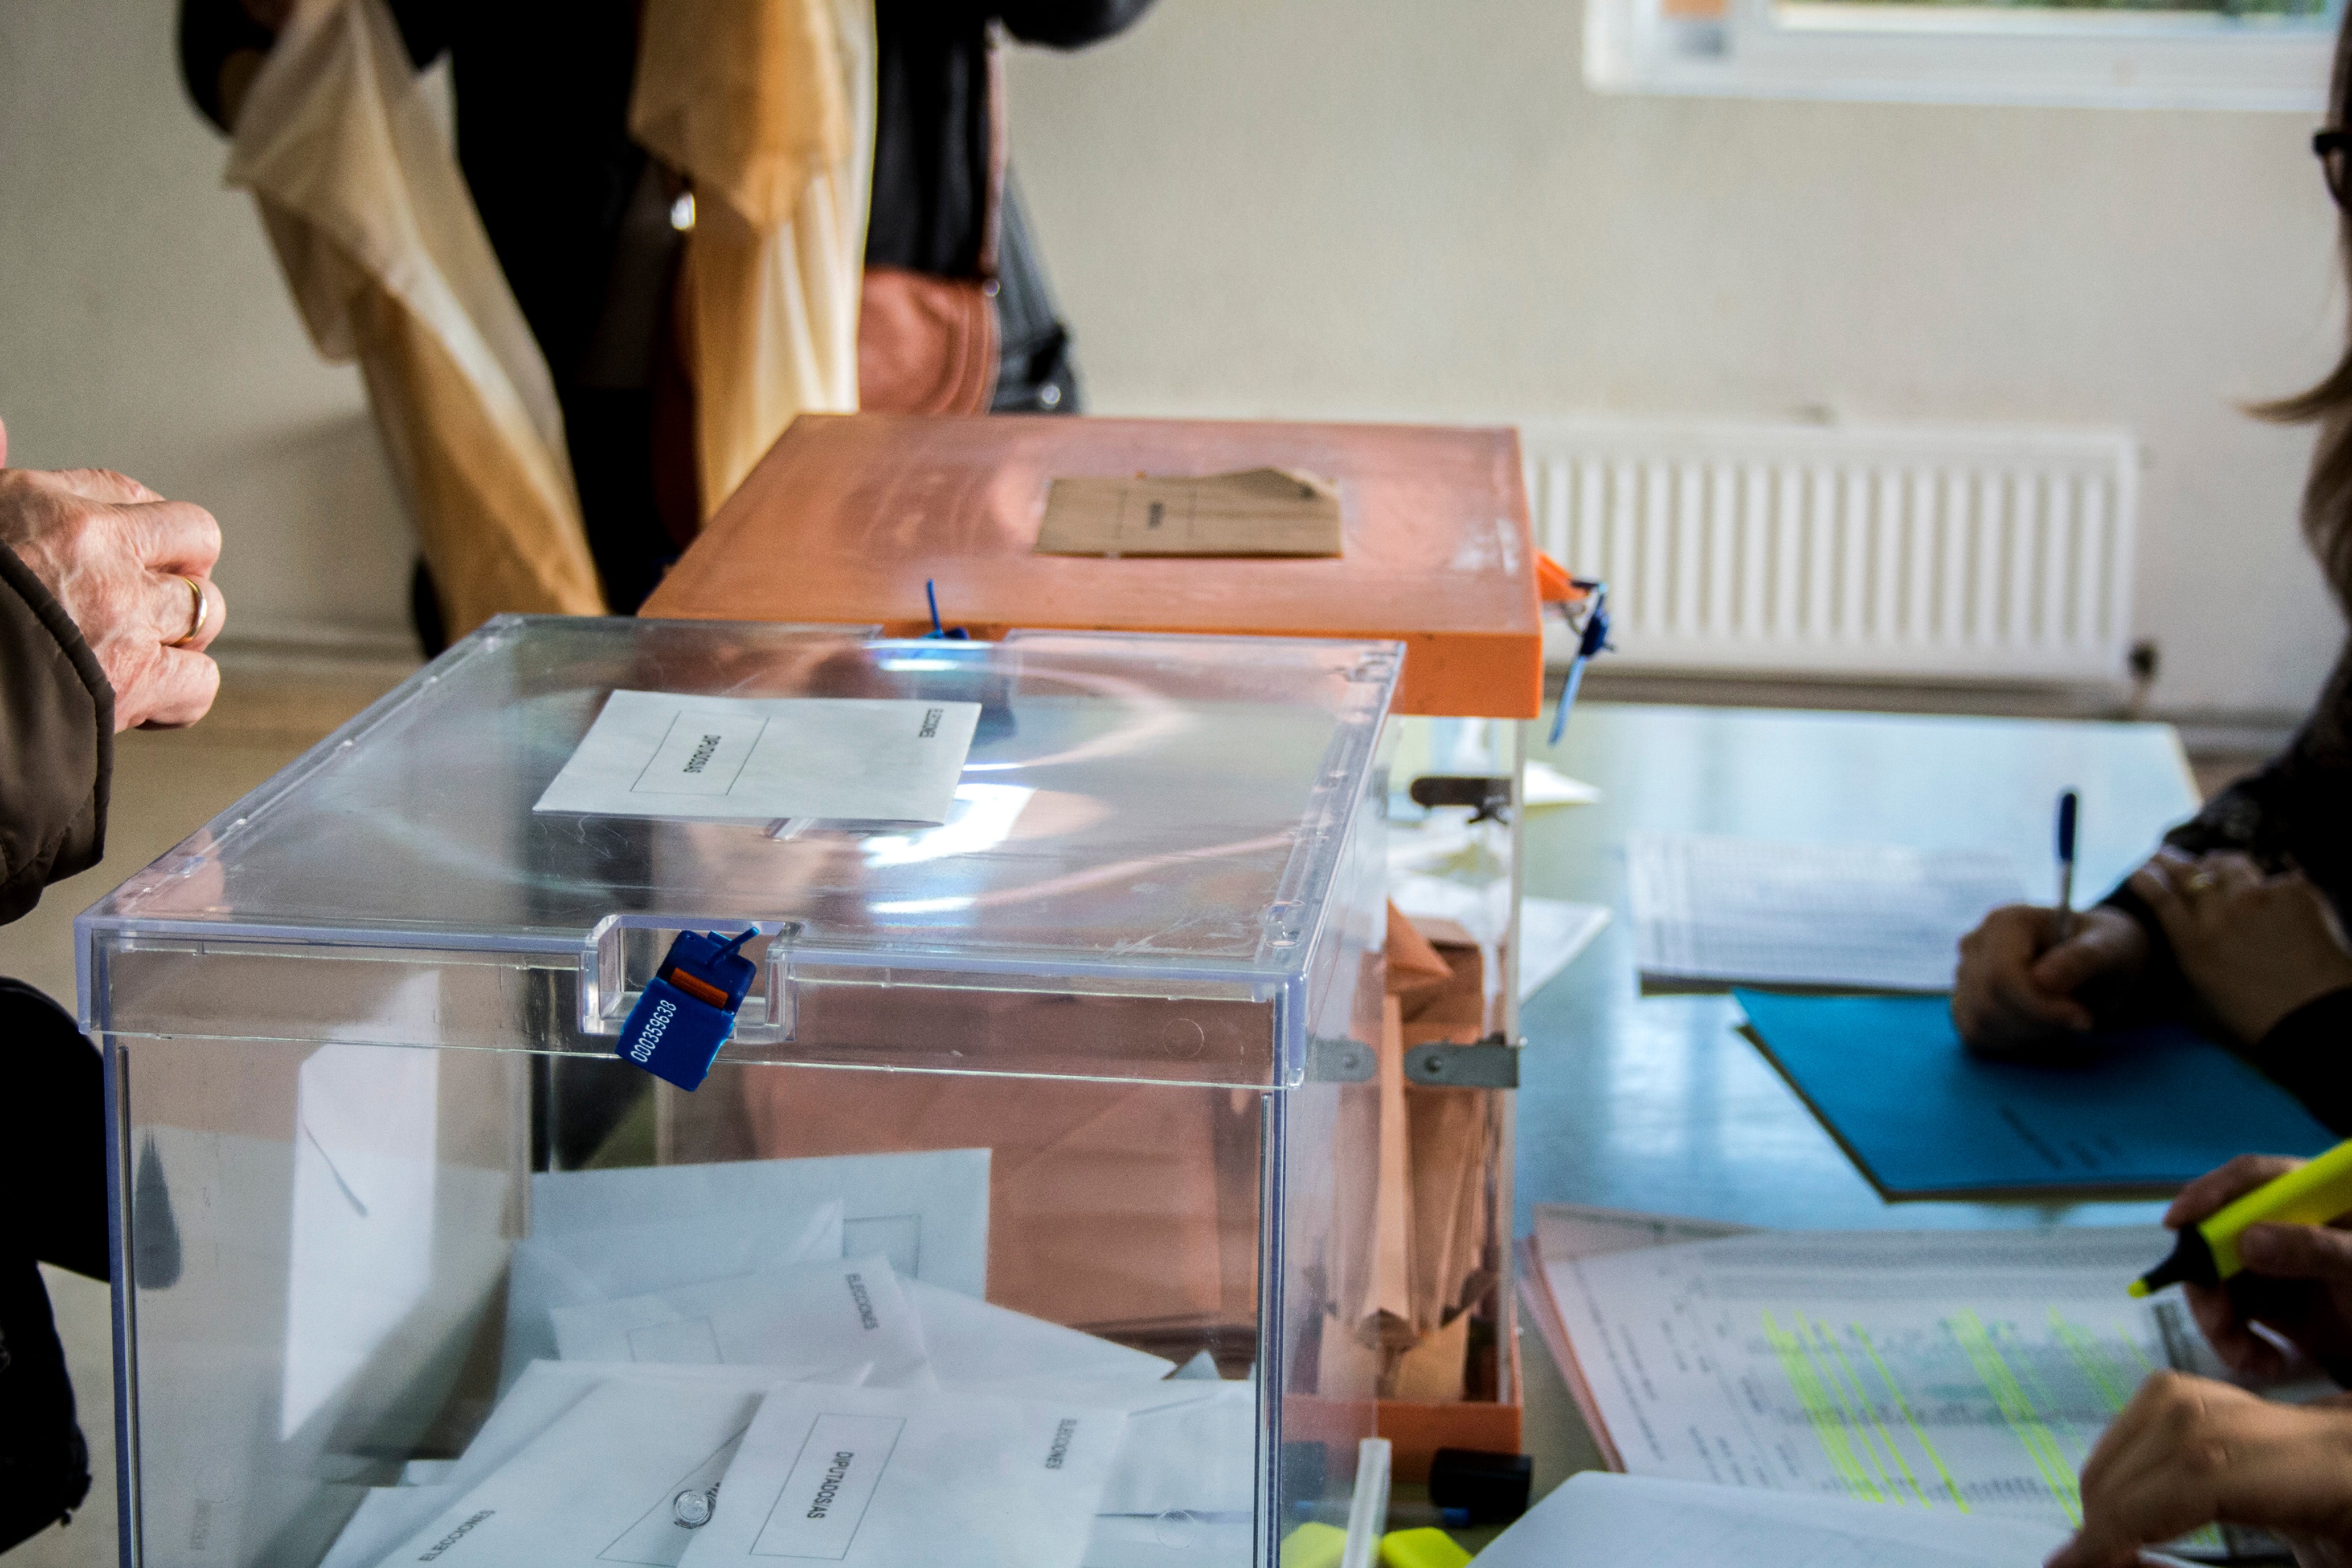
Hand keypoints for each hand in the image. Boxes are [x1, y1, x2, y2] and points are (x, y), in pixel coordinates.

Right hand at [0, 419, 225, 729]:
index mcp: (42, 504)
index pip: (123, 489)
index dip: (134, 522)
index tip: (125, 548)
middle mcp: (95, 548)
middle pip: (193, 537)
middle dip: (180, 569)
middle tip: (151, 597)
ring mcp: (124, 613)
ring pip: (204, 607)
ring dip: (183, 631)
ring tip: (146, 648)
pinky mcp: (139, 678)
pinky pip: (200, 680)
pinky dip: (182, 695)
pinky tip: (150, 700)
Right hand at [1953, 903, 2147, 1052]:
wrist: (2093, 960)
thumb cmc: (2103, 949)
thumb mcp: (2110, 948)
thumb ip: (2082, 959)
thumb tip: (2043, 980)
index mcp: (2005, 922)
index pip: (2001, 976)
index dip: (2039, 1007)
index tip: (2083, 1020)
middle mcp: (1975, 944)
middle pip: (1988, 1003)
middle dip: (2038, 1025)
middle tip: (2080, 1023)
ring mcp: (1964, 974)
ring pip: (1980, 1024)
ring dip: (2029, 1036)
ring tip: (2063, 1022)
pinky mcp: (1964, 1002)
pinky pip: (1978, 1036)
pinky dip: (2014, 1043)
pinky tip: (2043, 1029)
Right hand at [2047, 1373, 2351, 1567]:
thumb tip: (2123, 1567)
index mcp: (2343, 1471)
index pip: (2205, 1467)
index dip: (2125, 1514)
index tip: (2073, 1564)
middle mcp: (2320, 1428)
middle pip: (2177, 1421)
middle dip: (2111, 1493)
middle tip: (2083, 1558)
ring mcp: (2302, 1418)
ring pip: (2170, 1402)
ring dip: (2117, 1466)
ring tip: (2104, 1531)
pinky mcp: (2284, 1425)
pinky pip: (2183, 1405)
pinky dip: (2140, 1449)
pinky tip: (2136, 1497)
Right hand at [2129, 848, 2351, 1044]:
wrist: (2317, 1015)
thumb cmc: (2260, 1014)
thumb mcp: (2206, 988)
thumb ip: (2190, 956)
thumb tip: (2179, 935)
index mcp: (2193, 944)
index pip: (2160, 896)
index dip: (2147, 879)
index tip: (2141, 872)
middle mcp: (2220, 916)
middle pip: (2188, 872)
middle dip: (2169, 860)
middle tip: (2163, 855)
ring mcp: (2256, 899)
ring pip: (2229, 865)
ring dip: (2219, 865)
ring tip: (2218, 867)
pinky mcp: (2293, 893)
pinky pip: (2274, 878)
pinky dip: (2271, 886)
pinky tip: (2274, 900)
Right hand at [2166, 1153, 2351, 1380]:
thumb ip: (2315, 1248)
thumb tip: (2246, 1241)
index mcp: (2305, 1196)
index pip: (2250, 1178)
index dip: (2210, 1193)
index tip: (2178, 1222)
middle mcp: (2275, 1223)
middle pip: (2215, 1234)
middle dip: (2207, 1281)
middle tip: (2217, 1322)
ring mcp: (2263, 1261)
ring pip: (2211, 1279)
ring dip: (2219, 1322)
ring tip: (2247, 1358)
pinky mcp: (2258, 1298)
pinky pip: (2225, 1313)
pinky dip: (2234, 1341)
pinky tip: (2265, 1363)